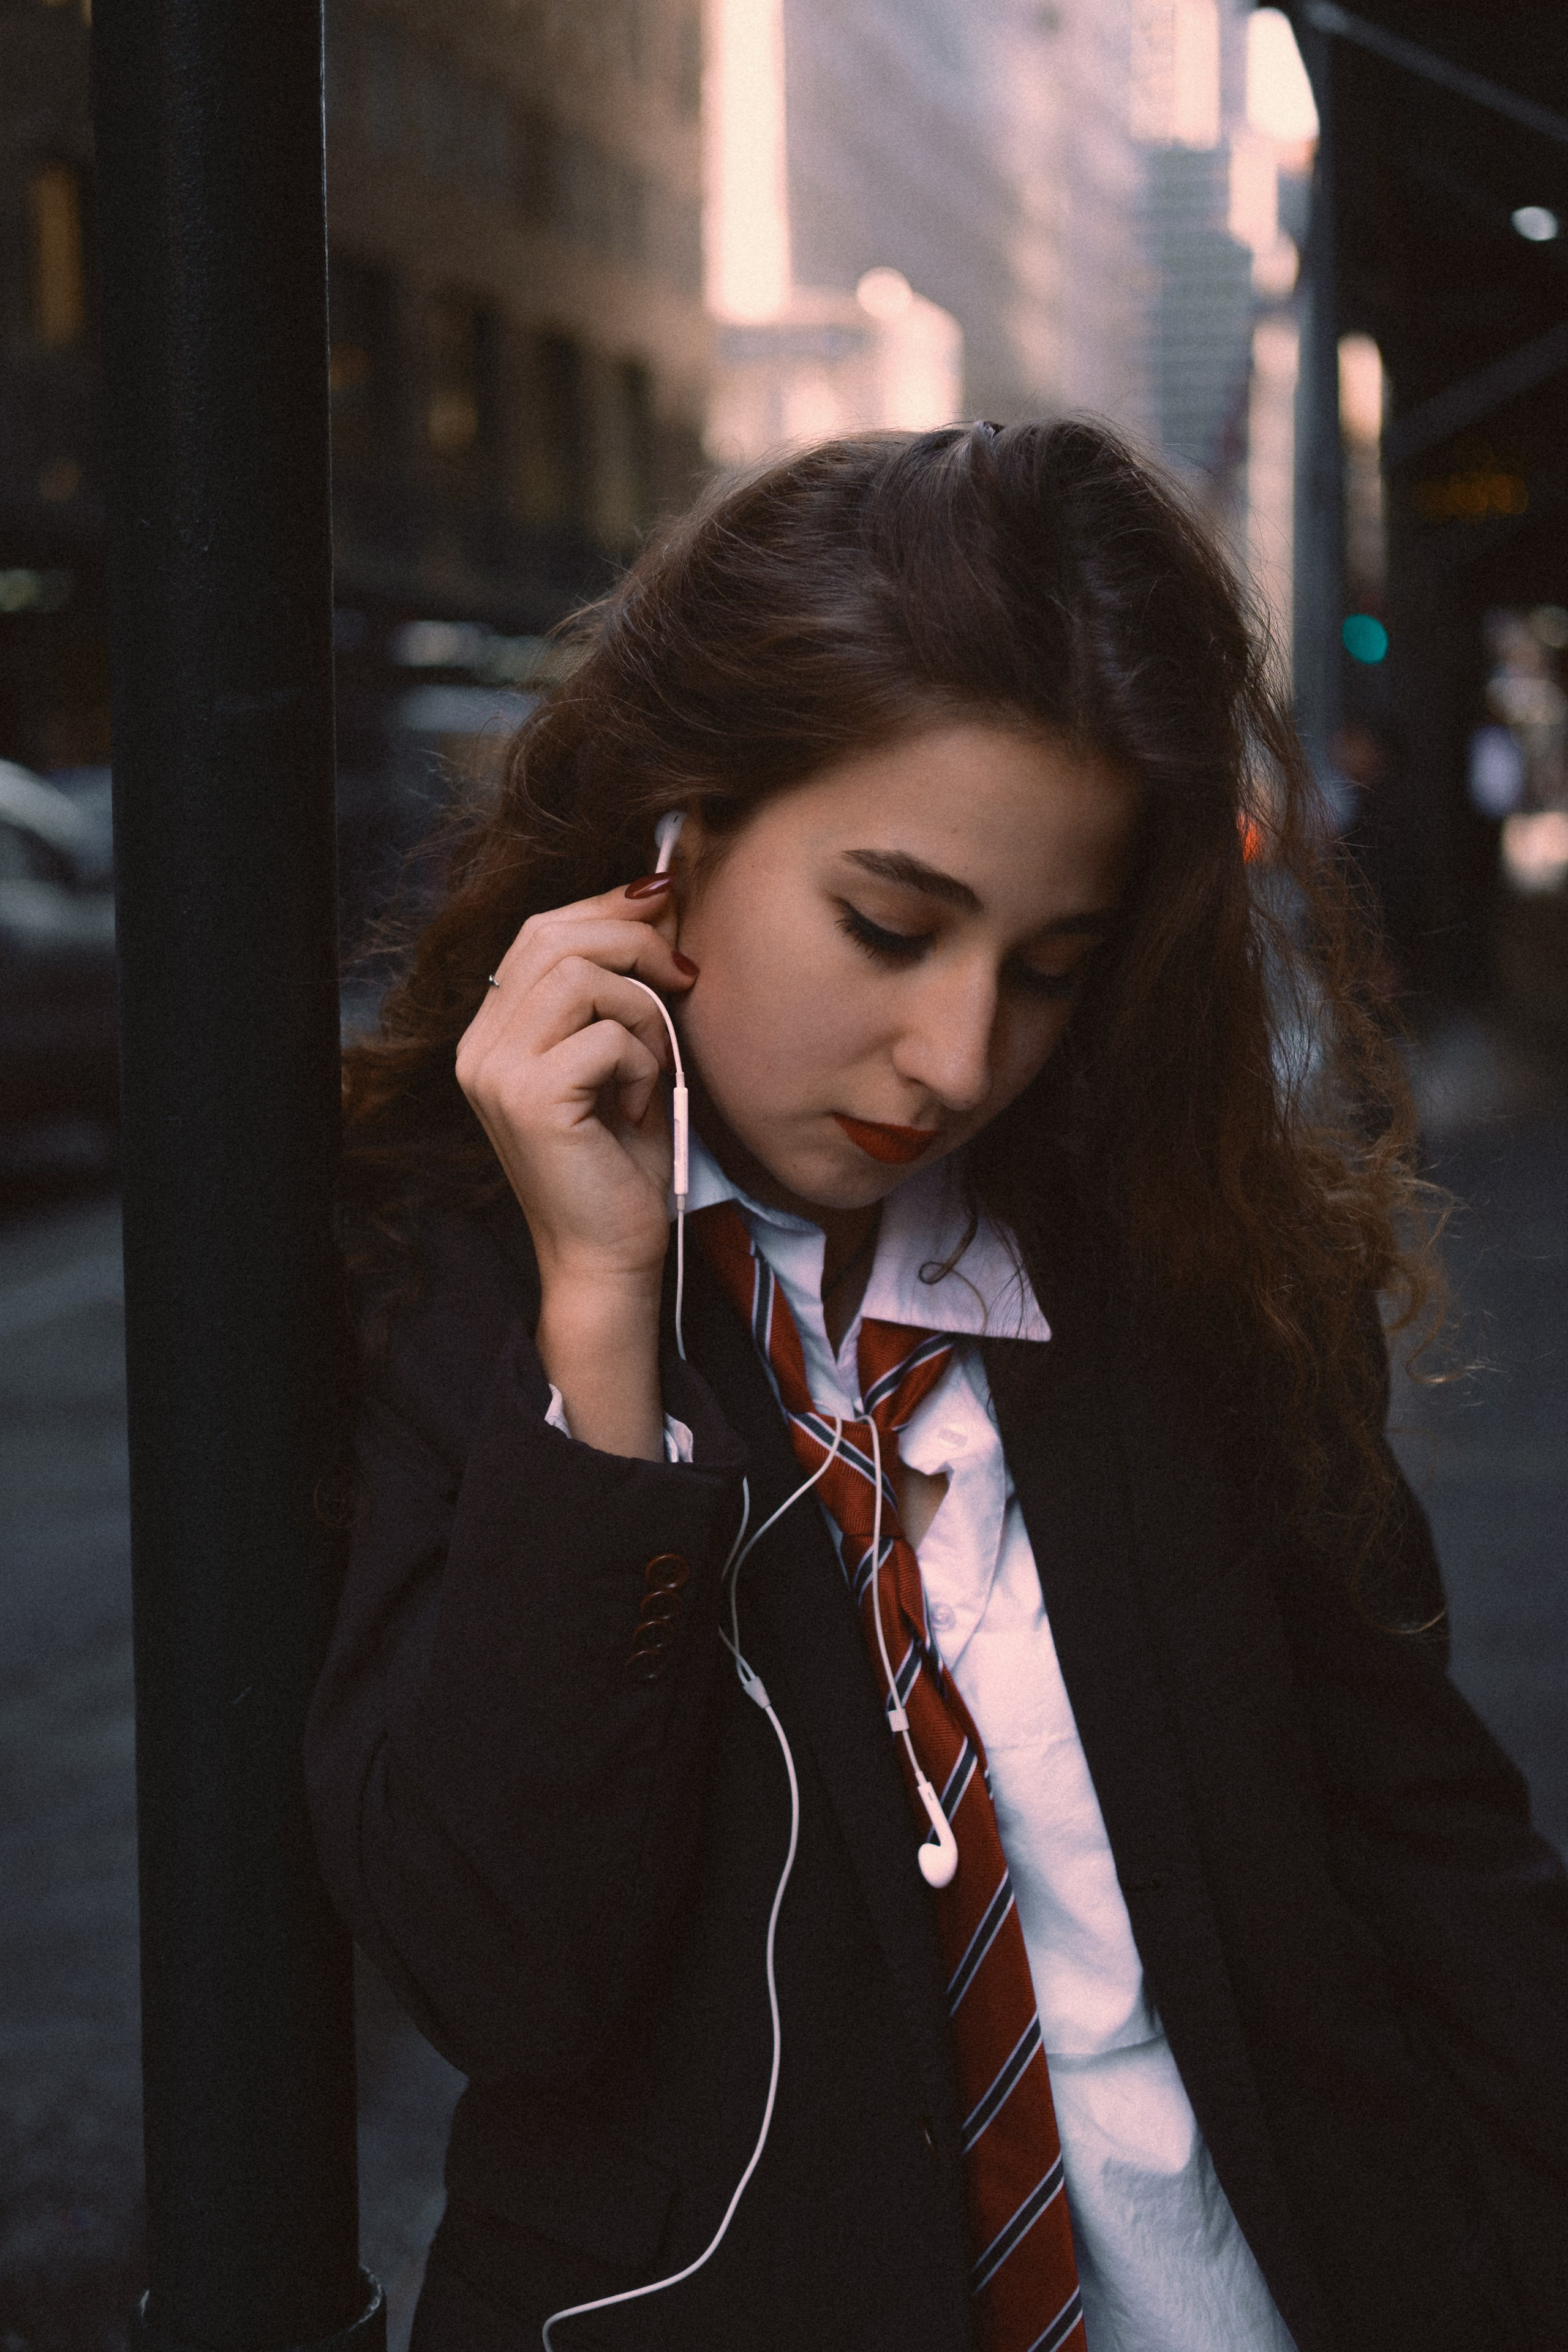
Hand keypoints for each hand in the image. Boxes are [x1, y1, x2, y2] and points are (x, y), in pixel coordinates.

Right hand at [455, 876, 694, 1307]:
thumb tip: (660, 896)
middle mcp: (480, 1047)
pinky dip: (644, 1061)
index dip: (608, 905)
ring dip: (643, 1010)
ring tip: (655, 1062)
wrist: (609, 1256)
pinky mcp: (530, 1098)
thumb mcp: (625, 1056)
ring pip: (582, 975)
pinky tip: (638, 1105)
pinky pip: (606, 1035)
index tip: (668, 901)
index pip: (541, 930)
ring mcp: (497, 1072)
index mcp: (494, 1033)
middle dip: (635, 940)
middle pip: (555, 936)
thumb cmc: (623, 1162)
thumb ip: (626, 986)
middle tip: (686, 976)